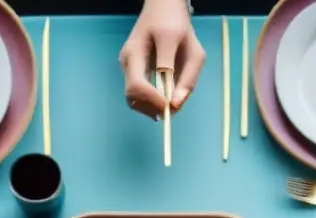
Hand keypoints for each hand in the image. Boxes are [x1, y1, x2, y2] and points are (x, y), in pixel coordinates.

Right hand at [120, 0, 205, 118]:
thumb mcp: (189, 47)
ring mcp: (127, 67)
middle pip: (132, 97)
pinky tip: (165, 96)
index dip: (153, 101)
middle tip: (173, 109)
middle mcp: (126, 62)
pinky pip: (139, 93)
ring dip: (151, 107)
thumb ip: (185, 76)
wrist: (162, 6)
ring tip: (171, 102)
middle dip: (152, 107)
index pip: (137, 86)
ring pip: (133, 99)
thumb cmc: (175, 22)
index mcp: (135, 52)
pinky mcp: (133, 71)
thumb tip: (176, 105)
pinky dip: (151, 101)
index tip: (171, 107)